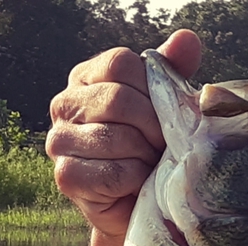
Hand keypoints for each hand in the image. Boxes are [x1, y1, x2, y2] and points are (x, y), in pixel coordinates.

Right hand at [45, 29, 200, 245]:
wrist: (136, 204)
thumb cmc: (149, 149)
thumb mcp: (162, 107)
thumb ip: (170, 73)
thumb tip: (187, 40)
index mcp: (86, 78)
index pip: (120, 64)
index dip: (151, 90)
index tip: (165, 115)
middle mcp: (65, 104)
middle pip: (117, 99)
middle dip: (152, 127)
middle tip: (164, 146)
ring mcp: (59, 141)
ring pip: (116, 138)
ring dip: (146, 156)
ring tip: (152, 165)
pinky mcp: (66, 177)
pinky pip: (113, 173)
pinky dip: (136, 180)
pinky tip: (138, 184)